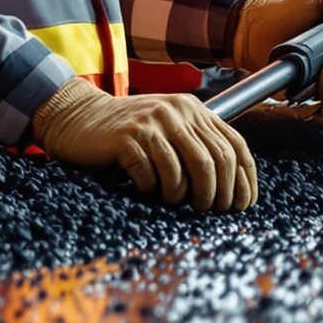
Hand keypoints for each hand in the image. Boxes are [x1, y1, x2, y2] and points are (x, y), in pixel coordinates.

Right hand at [30, 81, 257, 210]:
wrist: (78, 118)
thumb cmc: (128, 134)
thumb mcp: (168, 131)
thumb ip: (197, 147)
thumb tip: (233, 191)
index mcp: (194, 110)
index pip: (235, 146)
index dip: (244, 180)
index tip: (244, 206)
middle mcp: (178, 111)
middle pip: (215, 161)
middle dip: (218, 194)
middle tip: (209, 212)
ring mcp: (152, 122)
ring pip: (186, 170)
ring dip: (183, 196)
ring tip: (173, 202)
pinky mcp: (126, 137)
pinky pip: (151, 175)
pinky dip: (151, 190)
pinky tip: (144, 190)